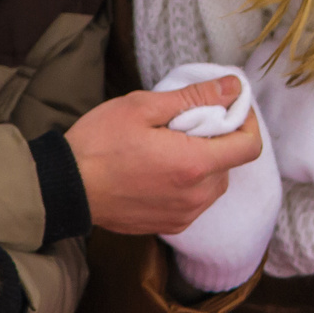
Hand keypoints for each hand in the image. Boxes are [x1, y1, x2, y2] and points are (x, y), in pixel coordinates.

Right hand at [65, 78, 265, 234]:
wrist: (64, 188)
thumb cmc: (99, 143)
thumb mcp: (144, 107)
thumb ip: (195, 97)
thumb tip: (233, 87)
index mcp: (194, 165)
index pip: (249, 146)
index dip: (246, 122)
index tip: (228, 106)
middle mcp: (196, 196)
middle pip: (230, 163)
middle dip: (218, 139)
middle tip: (187, 121)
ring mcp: (183, 215)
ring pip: (214, 183)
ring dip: (203, 162)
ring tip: (170, 144)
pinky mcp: (169, 225)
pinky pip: (194, 200)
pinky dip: (188, 182)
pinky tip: (159, 168)